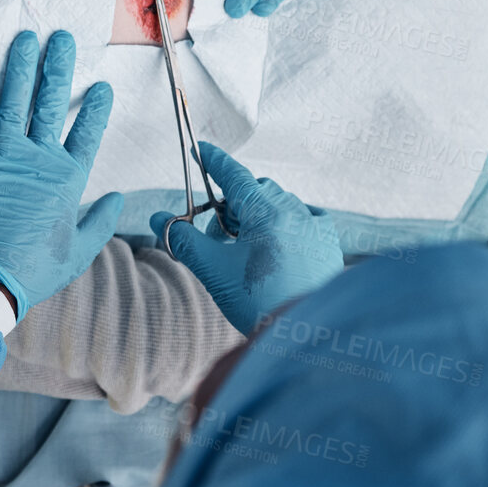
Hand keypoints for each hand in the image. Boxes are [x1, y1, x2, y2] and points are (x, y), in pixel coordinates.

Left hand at [0, 29, 123, 314]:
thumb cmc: (34, 270)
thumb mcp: (78, 251)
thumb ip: (100, 221)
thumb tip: (119, 198)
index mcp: (68, 181)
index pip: (88, 133)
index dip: (96, 108)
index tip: (102, 85)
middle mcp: (39, 161)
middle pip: (52, 104)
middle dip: (58, 67)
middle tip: (61, 37)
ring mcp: (5, 159)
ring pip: (16, 103)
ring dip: (21, 68)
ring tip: (26, 38)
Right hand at [155, 142, 342, 334]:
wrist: (303, 336)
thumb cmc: (259, 302)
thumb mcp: (212, 269)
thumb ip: (183, 240)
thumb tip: (159, 219)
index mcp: (264, 212)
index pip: (234, 175)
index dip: (214, 161)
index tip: (201, 150)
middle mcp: (293, 211)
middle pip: (254, 191)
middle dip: (232, 204)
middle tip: (217, 235)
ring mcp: (315, 227)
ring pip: (279, 203)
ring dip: (257, 215)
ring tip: (244, 248)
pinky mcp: (329, 244)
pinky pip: (305, 218)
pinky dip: (287, 222)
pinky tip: (279, 242)